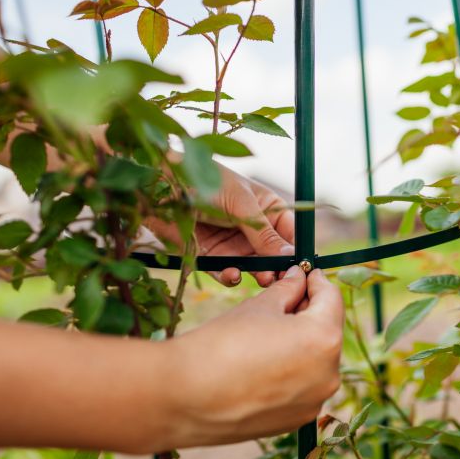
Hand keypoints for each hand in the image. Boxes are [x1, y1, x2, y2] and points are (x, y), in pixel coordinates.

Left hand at [147, 166, 294, 287]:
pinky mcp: (211, 257)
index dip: (295, 251)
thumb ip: (264, 232)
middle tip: (278, 278)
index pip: (290, 234)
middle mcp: (252, 228)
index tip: (300, 267)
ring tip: (261, 278)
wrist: (159, 185)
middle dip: (277, 268)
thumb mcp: (241, 204)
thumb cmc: (204, 180)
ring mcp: (232, 243)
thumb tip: (290, 255)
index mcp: (267, 208)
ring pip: (253, 268)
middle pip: (274, 256)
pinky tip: (232, 274)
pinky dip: (231, 277)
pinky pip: (227, 273)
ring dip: (258, 275)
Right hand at [162, 266, 342, 447]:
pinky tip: (261, 364)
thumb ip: (287, 290)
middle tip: (284, 298)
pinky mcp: (297, 421)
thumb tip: (299, 278)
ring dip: (300, 343)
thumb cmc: (221, 343)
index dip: (317, 281)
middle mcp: (329, 374)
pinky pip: (303, 386)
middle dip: (308, 312)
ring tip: (267, 334)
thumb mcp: (258, 307)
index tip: (305, 273)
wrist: (183, 397)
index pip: (331, 299)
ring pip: (316, 361)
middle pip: (327, 331)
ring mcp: (314, 402)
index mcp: (324, 339)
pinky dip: (290, 371)